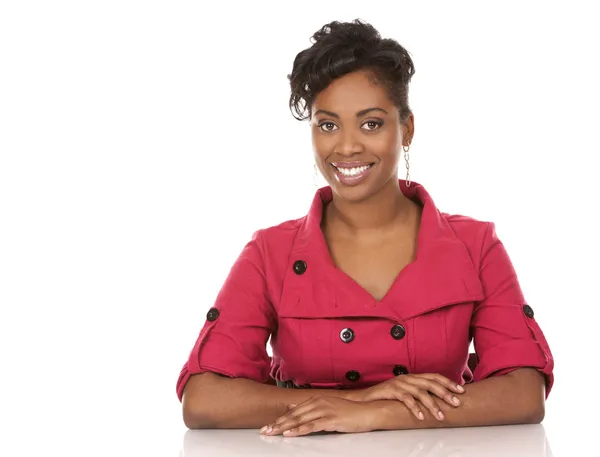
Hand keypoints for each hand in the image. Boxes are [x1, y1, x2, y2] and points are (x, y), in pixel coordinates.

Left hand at [260, 397, 378, 436]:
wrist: (367, 411)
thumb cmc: (349, 412)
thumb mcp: (327, 407)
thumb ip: (311, 407)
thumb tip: (294, 407)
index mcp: (316, 399)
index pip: (294, 410)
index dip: (280, 418)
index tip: (269, 425)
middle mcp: (319, 402)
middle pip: (294, 415)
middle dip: (278, 423)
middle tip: (265, 430)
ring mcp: (325, 410)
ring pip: (300, 419)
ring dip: (285, 427)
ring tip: (273, 432)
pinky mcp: (331, 419)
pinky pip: (312, 425)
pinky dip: (300, 430)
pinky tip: (291, 434)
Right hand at [350, 373, 464, 420]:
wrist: (367, 397)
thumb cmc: (388, 396)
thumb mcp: (405, 392)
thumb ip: (418, 393)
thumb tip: (438, 401)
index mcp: (413, 377)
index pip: (434, 376)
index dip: (448, 382)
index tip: (461, 390)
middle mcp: (408, 378)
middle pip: (430, 383)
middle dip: (445, 393)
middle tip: (456, 403)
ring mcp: (399, 383)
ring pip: (420, 392)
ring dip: (432, 404)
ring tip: (440, 415)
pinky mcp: (391, 390)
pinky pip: (405, 399)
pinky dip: (414, 408)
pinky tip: (420, 416)